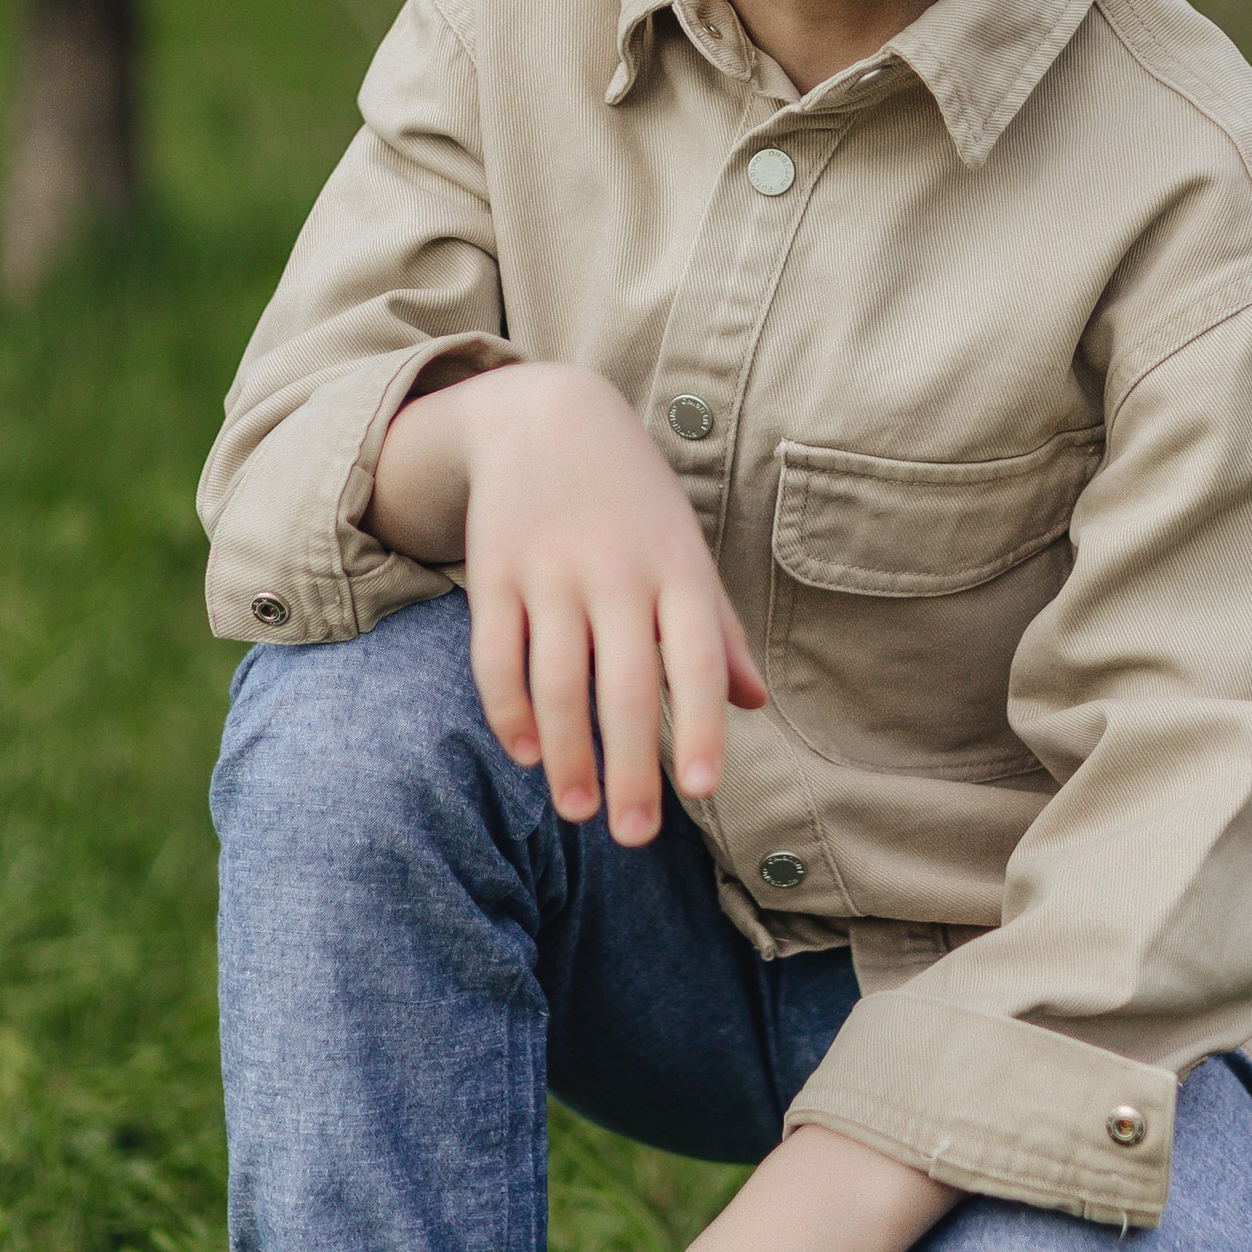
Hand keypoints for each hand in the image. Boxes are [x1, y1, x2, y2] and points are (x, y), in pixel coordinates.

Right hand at [370, 360, 764, 843]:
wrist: (547, 415)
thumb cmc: (634, 500)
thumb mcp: (685, 550)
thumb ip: (717, 630)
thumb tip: (756, 705)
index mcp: (677, 570)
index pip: (694, 660)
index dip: (697, 726)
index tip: (701, 790)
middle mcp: (616, 572)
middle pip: (624, 686)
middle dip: (631, 768)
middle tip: (636, 836)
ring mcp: (551, 571)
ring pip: (557, 681)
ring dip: (567, 755)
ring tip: (579, 811)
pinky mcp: (495, 571)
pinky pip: (496, 655)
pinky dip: (510, 710)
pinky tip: (526, 753)